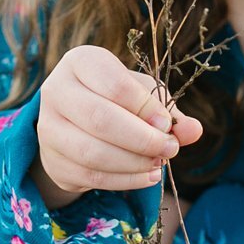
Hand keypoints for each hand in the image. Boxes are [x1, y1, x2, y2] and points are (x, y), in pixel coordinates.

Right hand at [29, 45, 203, 208]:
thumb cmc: (116, 99)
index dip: (145, 107)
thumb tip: (193, 131)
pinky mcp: (53, 161)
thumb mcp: (143, 94)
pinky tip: (147, 176)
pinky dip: (125, 181)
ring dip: (134, 162)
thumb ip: (168, 110)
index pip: (114, 84)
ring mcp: (49, 128)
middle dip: (142, 139)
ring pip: (92, 153)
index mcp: (81, 62)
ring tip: (159, 162)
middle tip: (170, 148)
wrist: (74, 122)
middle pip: (99, 119)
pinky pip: (91, 177)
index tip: (166, 124)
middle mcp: (56, 91)